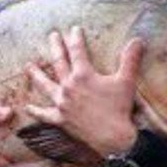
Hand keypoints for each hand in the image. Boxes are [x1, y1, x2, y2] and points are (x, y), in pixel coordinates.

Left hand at [25, 26, 143, 156]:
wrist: (112, 138)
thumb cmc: (119, 109)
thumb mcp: (126, 81)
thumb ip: (130, 59)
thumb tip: (138, 40)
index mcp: (83, 75)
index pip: (77, 51)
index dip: (75, 38)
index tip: (74, 29)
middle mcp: (69, 86)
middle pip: (59, 62)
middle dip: (55, 47)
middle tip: (52, 36)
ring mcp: (62, 103)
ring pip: (45, 85)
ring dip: (36, 74)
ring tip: (29, 66)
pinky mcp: (59, 119)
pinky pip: (44, 114)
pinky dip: (35, 111)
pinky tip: (27, 107)